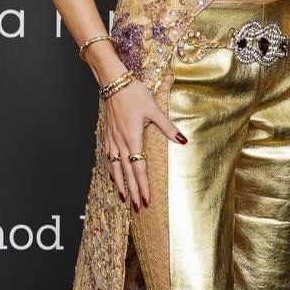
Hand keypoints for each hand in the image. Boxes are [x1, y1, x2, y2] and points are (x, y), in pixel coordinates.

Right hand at [102, 81, 185, 210]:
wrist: (113, 82)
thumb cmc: (134, 94)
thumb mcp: (154, 110)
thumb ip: (168, 127)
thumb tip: (182, 140)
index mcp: (133, 138)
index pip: (138, 169)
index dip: (142, 186)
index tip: (146, 200)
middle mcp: (121, 142)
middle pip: (126, 172)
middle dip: (132, 191)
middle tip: (137, 207)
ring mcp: (112, 139)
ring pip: (115, 167)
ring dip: (119, 183)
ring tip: (123, 197)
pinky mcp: (107, 134)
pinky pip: (109, 156)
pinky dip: (111, 168)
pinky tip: (113, 173)